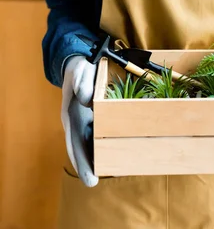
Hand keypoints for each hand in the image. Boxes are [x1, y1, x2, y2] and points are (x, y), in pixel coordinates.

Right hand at [61, 55, 98, 186]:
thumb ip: (81, 81)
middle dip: (85, 165)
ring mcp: (84, 120)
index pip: (73, 140)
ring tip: (103, 175)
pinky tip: (112, 154)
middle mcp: (76, 121)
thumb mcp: (80, 70)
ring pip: (88, 144)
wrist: (81, 62)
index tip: (86, 174)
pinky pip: (97, 134)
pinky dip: (102, 146)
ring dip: (94, 159)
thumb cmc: (80, 68)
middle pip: (79, 147)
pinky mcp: (92, 117)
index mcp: (70, 113)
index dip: (79, 158)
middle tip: (92, 182)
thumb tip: (85, 99)